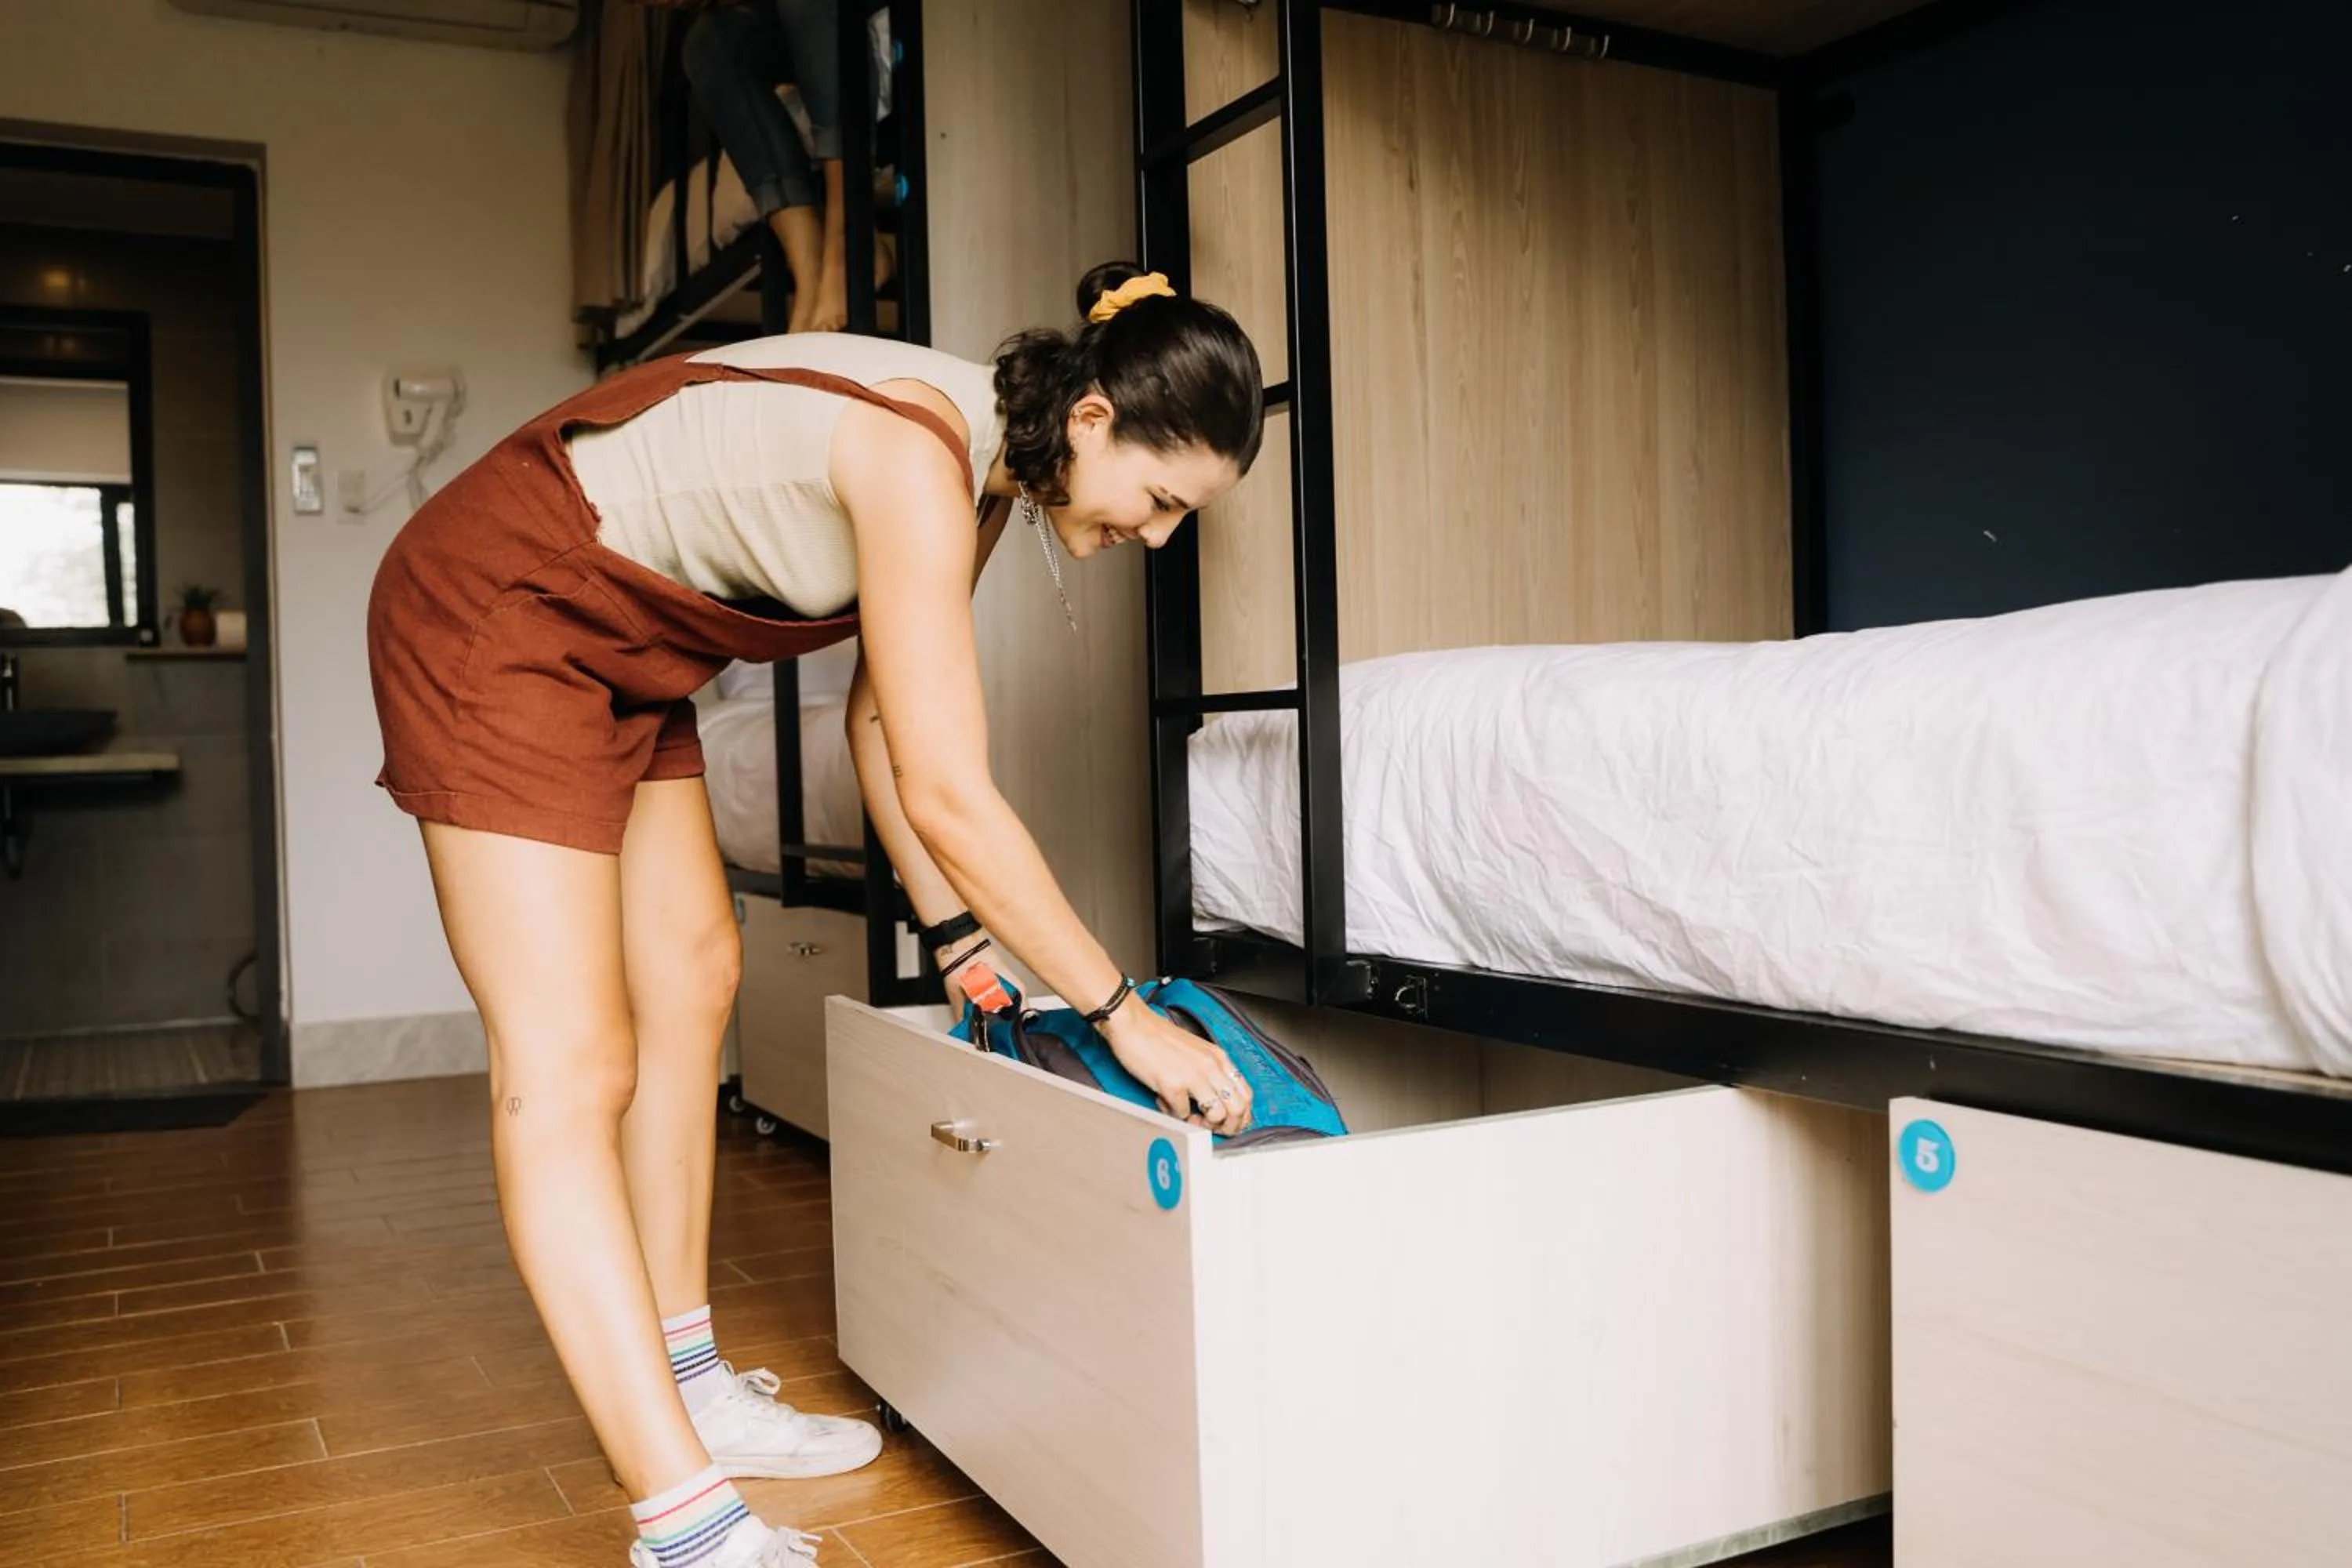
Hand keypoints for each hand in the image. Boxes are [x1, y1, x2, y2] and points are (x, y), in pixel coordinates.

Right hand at [1099, 1003, 1253, 1134]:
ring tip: (1190, 1119)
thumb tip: (1214, 1101)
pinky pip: (1183, 1114)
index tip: (1228, 1123)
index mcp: (1218, 1057)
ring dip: (1204, 1125)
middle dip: (1227, 1127)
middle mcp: (1211, 1066)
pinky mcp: (1172, 1085)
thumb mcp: (1195, 1051)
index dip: (1240, 1116)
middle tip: (1212, 1128)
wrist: (1132, 1024)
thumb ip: (1208, 1072)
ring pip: (1217, 1114)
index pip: (1246, 1094)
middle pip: (1238, 1108)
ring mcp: (1193, 1076)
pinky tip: (1165, 1103)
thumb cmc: (1158, 1038)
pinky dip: (1174, 1115)